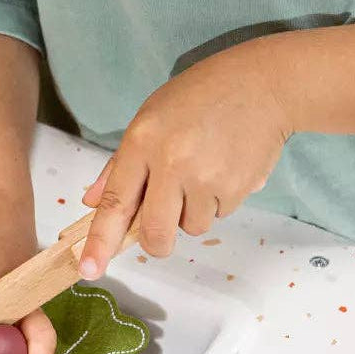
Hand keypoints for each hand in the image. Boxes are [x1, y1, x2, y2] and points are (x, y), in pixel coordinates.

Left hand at [79, 38, 293, 277]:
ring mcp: (206, 177)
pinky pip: (218, 216)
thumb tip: (93, 203)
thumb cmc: (200, 96)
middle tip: (161, 229)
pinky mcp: (236, 188)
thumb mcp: (150, 117)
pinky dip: (218, 202)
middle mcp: (172, 162)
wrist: (264, 84)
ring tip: (203, 173)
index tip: (90, 269)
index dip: (100, 241)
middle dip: (155, 241)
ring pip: (190, 227)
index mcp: (143, 141)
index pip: (115, 201)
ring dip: (192, 213)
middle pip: (154, 232)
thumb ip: (119, 165)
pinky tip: (224, 168)